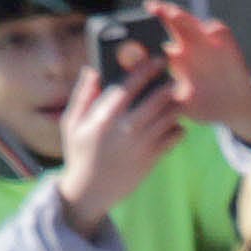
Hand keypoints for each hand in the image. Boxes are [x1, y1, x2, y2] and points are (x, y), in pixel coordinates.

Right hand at [53, 55, 181, 237]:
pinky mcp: (151, 159)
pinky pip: (173, 138)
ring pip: (168, 118)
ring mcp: (141, 145)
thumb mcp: (72, 123)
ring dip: (176, 106)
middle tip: (176, 79)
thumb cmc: (79, 153)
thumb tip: (92, 70)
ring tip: (178, 99)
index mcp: (104, 116)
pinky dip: (178, 128)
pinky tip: (175, 124)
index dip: (146, 71)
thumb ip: (83, 96)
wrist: (91, 191)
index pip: (129, 86)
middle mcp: (125, 129)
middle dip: (169, 87)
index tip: (157, 60)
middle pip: (155, 101)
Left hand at [151, 1, 250, 142]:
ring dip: (182, 17)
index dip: (147, 32)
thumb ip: (168, 100)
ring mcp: (209, 43)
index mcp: (176, 58)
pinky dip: (215, 30)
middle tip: (153, 9)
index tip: (133, 30)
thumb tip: (146, 100)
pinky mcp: (227, 44)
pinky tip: (211, 32)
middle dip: (163, 14)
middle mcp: (191, 45)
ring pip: (193, 23)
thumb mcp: (184, 105)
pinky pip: (220, 31)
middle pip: (174, 24)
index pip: (159, 38)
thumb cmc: (206, 106)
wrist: (236, 108)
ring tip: (172, 14)